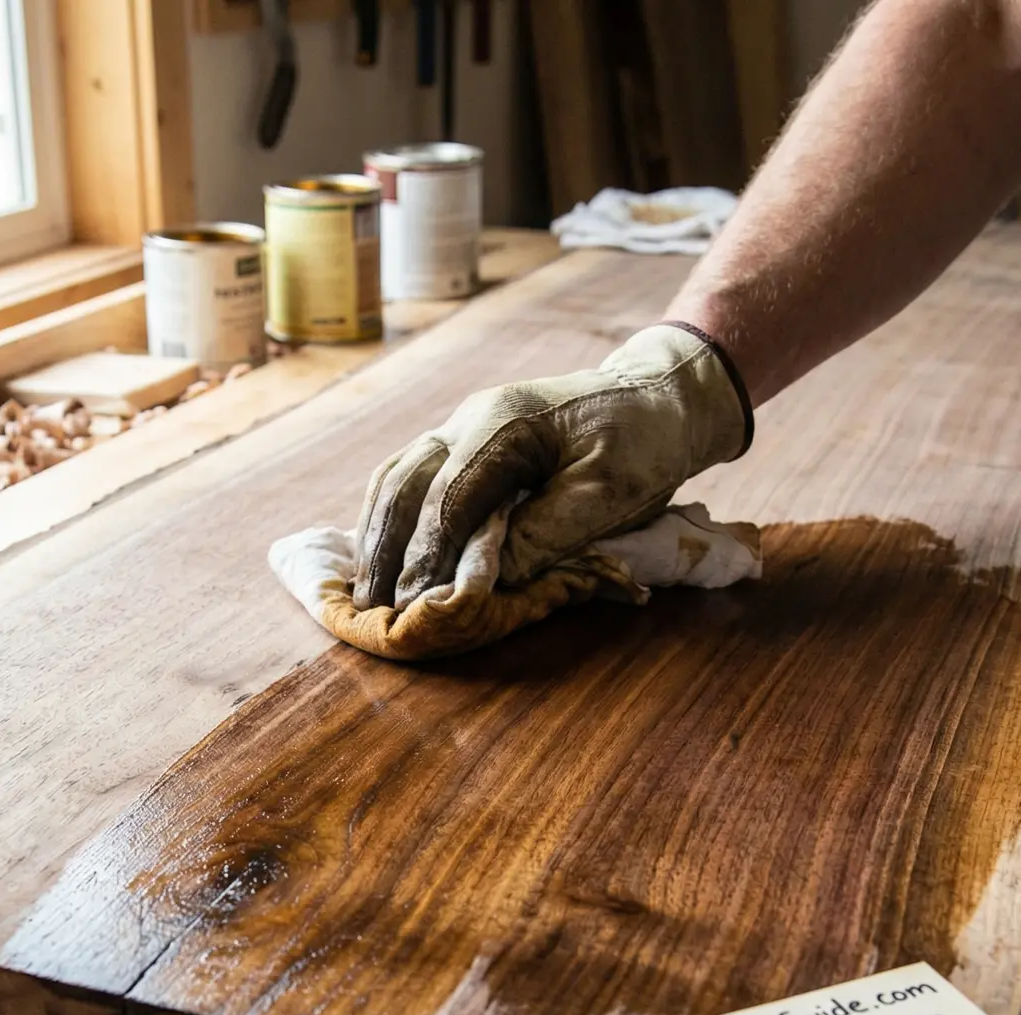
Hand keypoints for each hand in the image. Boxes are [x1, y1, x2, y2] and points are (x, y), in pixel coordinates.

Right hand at [352, 323, 752, 609]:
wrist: (655, 398)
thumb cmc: (640, 444)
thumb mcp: (608, 493)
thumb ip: (547, 533)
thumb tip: (489, 579)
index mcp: (504, 423)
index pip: (448, 495)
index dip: (428, 555)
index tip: (416, 604)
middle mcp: (468, 419)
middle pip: (404, 483)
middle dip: (385, 549)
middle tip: (372, 610)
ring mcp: (461, 428)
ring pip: (397, 478)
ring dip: (377, 535)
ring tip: (365, 591)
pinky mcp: (464, 445)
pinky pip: (411, 478)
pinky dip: (390, 519)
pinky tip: (381, 555)